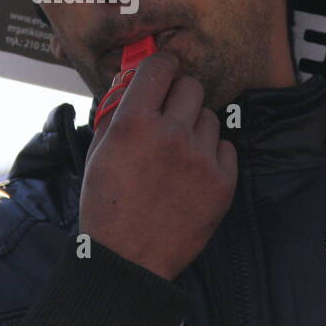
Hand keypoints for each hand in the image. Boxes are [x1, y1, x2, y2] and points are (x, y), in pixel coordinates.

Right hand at [81, 52, 236, 279]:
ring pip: (209, 117)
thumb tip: (131, 81)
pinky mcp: (222, 181)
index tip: (161, 74)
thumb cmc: (106, 205)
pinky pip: (227, 147)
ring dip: (195, 127)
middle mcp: (171, 134)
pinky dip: (212, 155)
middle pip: (191, 85)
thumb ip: (115, 112)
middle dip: (178, 95)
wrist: (128, 259)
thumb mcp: (98, 152)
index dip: (160, 67)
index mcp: (134, 122)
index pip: (160, 66)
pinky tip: (193, 172)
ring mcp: (200, 158)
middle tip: (169, 114)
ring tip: (178, 153)